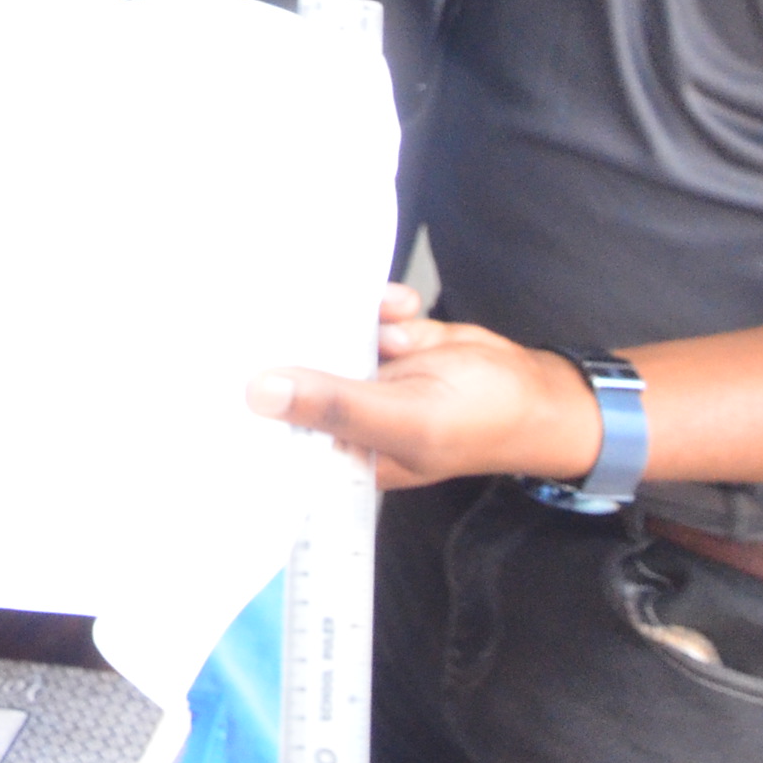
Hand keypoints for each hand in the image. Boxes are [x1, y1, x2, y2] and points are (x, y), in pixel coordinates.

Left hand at [244, 286, 606, 491]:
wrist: (539, 390)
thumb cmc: (483, 421)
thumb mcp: (409, 419)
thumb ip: (337, 405)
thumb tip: (261, 393)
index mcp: (344, 454)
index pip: (278, 434)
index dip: (252, 402)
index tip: (223, 362)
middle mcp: (348, 417)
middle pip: (296, 376)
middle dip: (295, 342)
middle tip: (278, 308)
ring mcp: (368, 378)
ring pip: (331, 335)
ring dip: (354, 321)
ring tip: (393, 330)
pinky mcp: (389, 346)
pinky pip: (366, 316)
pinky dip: (385, 308)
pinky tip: (407, 312)